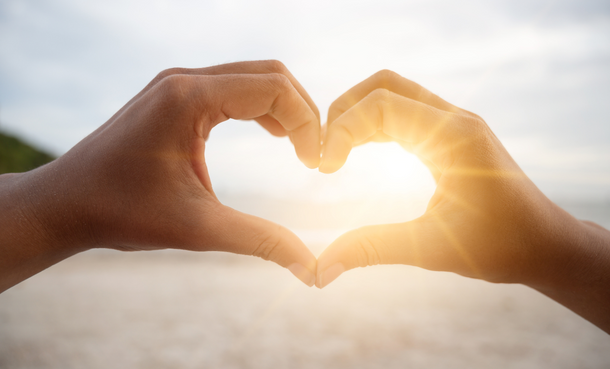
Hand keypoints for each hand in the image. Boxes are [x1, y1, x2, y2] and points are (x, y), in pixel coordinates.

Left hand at [0, 60, 319, 290]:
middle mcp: (184, 80)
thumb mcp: (198, 228)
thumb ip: (260, 241)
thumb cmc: (122, 213)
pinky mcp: (174, 95)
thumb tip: (311, 269)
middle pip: (269, 74)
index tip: (315, 165)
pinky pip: (233, 88)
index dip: (307, 124)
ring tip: (300, 148)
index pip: (274, 89)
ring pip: (252, 77)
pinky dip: (261, 108)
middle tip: (315, 156)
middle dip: (302, 112)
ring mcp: (178, 84)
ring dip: (283, 109)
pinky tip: (273, 136)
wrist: (66, 203)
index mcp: (189, 99)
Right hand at [315, 70, 609, 330]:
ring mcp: (455, 123)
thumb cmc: (500, 247)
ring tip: (335, 153)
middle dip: (344, 111)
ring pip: (393, 93)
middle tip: (324, 152)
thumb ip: (374, 250)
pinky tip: (359, 151)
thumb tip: (322, 269)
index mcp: (454, 137)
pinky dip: (375, 124)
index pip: (380, 105)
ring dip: (357, 116)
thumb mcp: (431, 249)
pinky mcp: (452, 133)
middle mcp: (455, 119)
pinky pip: (405, 111)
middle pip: (384, 85)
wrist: (545, 244)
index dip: (341, 130)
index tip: (324, 168)